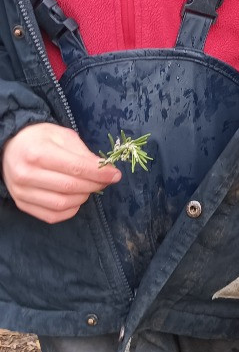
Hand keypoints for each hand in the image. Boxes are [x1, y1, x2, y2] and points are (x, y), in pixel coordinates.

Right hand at [2, 123, 120, 223]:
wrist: (11, 148)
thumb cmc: (40, 139)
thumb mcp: (62, 135)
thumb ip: (83, 153)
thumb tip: (103, 169)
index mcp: (37, 152)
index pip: (75, 168)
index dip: (99, 173)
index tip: (115, 174)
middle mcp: (26, 174)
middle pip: (70, 187)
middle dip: (95, 185)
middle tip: (106, 180)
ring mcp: (22, 192)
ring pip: (62, 204)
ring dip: (83, 197)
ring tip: (90, 187)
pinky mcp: (22, 204)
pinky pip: (52, 216)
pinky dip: (70, 210)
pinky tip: (76, 198)